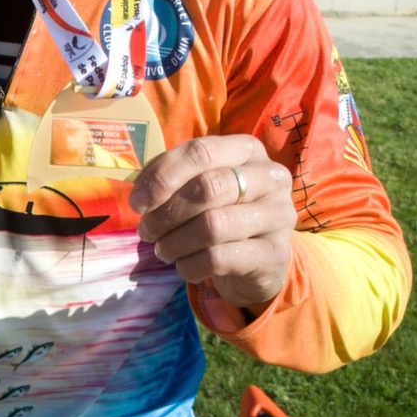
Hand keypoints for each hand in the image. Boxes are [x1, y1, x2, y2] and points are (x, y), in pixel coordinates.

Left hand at [128, 135, 294, 309]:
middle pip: (207, 188)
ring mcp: (278, 215)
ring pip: (213, 226)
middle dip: (166, 213)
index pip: (200, 152)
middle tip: (146, 231)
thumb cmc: (221, 213)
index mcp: (247, 150)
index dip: (162, 176)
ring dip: (175, 242)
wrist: (258, 262)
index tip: (138, 203)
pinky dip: (190, 265)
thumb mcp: (199, 187)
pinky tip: (184, 267)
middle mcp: (270, 177)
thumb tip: (140, 194)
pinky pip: (219, 258)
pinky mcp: (274, 254)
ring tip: (163, 251)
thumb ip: (170, 179)